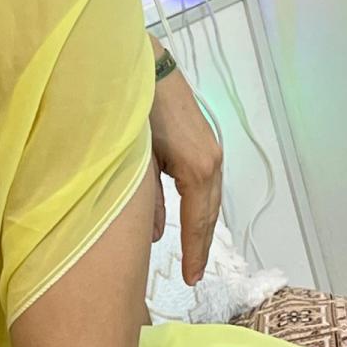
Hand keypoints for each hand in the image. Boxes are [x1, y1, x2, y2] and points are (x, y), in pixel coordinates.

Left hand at [148, 54, 223, 284]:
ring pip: (210, 198)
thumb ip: (148, 200)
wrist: (143, 66)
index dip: (194, 252)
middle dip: (202, 244)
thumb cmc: (134, 112)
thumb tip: (156, 234)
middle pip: (210, 213)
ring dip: (202, 225)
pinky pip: (205, 183)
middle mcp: (212, 162)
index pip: (199, 222)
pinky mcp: (205, 141)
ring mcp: (212, 150)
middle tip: (193, 275)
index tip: (191, 279)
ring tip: (194, 253)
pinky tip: (190, 216)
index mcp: (198, 169)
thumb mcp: (137, 161)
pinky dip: (200, 204)